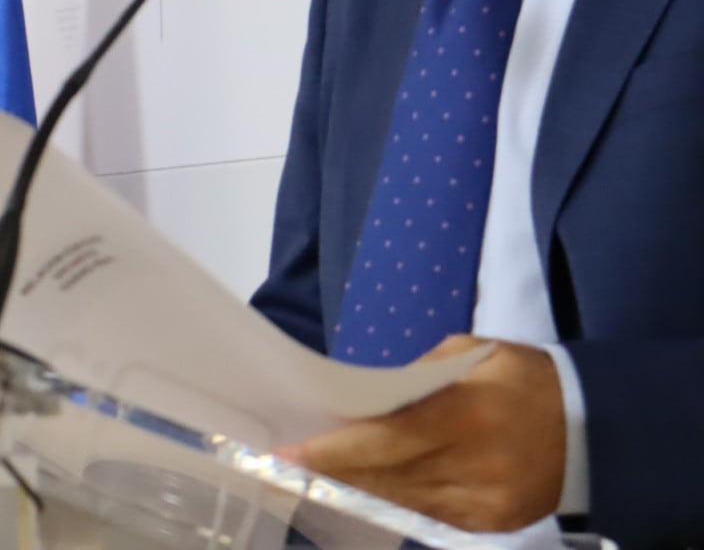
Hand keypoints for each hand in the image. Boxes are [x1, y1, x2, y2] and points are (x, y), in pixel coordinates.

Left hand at [282, 336, 566, 531]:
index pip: (387, 439)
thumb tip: (362, 400)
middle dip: (331, 473)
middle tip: (278, 468)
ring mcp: (486, 501)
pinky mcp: (493, 522)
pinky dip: (391, 500)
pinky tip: (358, 490)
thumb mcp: (471, 354)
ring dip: (354, 490)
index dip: (336, 450)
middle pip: (387, 477)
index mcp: (469, 414)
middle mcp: (476, 465)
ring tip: (308, 477)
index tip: (290, 452)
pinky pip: (427, 515)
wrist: (598, 424)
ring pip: (402, 501)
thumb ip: (416, 377)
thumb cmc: (523, 376)